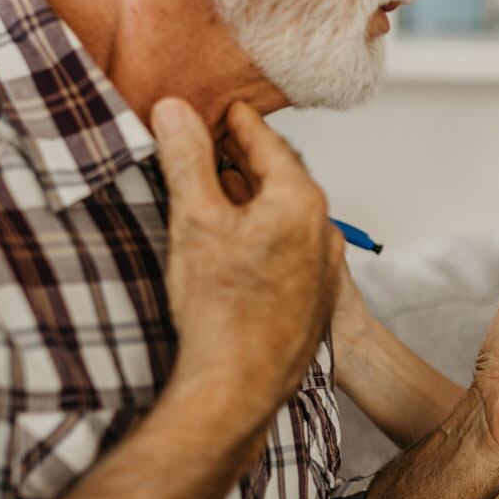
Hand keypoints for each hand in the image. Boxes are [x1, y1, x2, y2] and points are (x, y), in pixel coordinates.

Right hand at [152, 99, 338, 423]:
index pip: (267, 142)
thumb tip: (174, 109)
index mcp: (300, 200)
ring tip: (218, 194)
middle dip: (245, 160)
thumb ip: (186, 158)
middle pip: (280, 178)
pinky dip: (264, 236)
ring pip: (286, 217)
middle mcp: (323, 230)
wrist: (241, 389)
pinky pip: (290, 252)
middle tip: (214, 145)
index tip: (223, 108)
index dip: (238, 122)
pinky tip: (236, 249)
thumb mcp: (194, 219)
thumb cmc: (220, 307)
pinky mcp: (315, 300)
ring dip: (254, 201)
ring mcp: (324, 268)